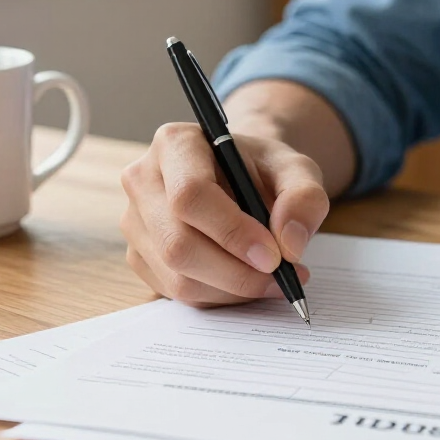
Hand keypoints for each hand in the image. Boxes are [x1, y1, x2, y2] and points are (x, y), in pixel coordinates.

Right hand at [120, 122, 328, 306]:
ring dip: (232, 289)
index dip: (232, 232)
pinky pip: (175, 292)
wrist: (243, 177)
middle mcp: (143, 179)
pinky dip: (219, 296)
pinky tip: (247, 281)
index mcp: (175, 143)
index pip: (190, 195)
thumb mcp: (298, 170)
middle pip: (178, 244)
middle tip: (282, 277)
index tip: (273, 256)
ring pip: (176, 276)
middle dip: (236, 272)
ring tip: (273, 279)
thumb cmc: (264, 169)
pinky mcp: (139, 255)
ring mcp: (135, 221)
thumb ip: (304, 198)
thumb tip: (289, 243)